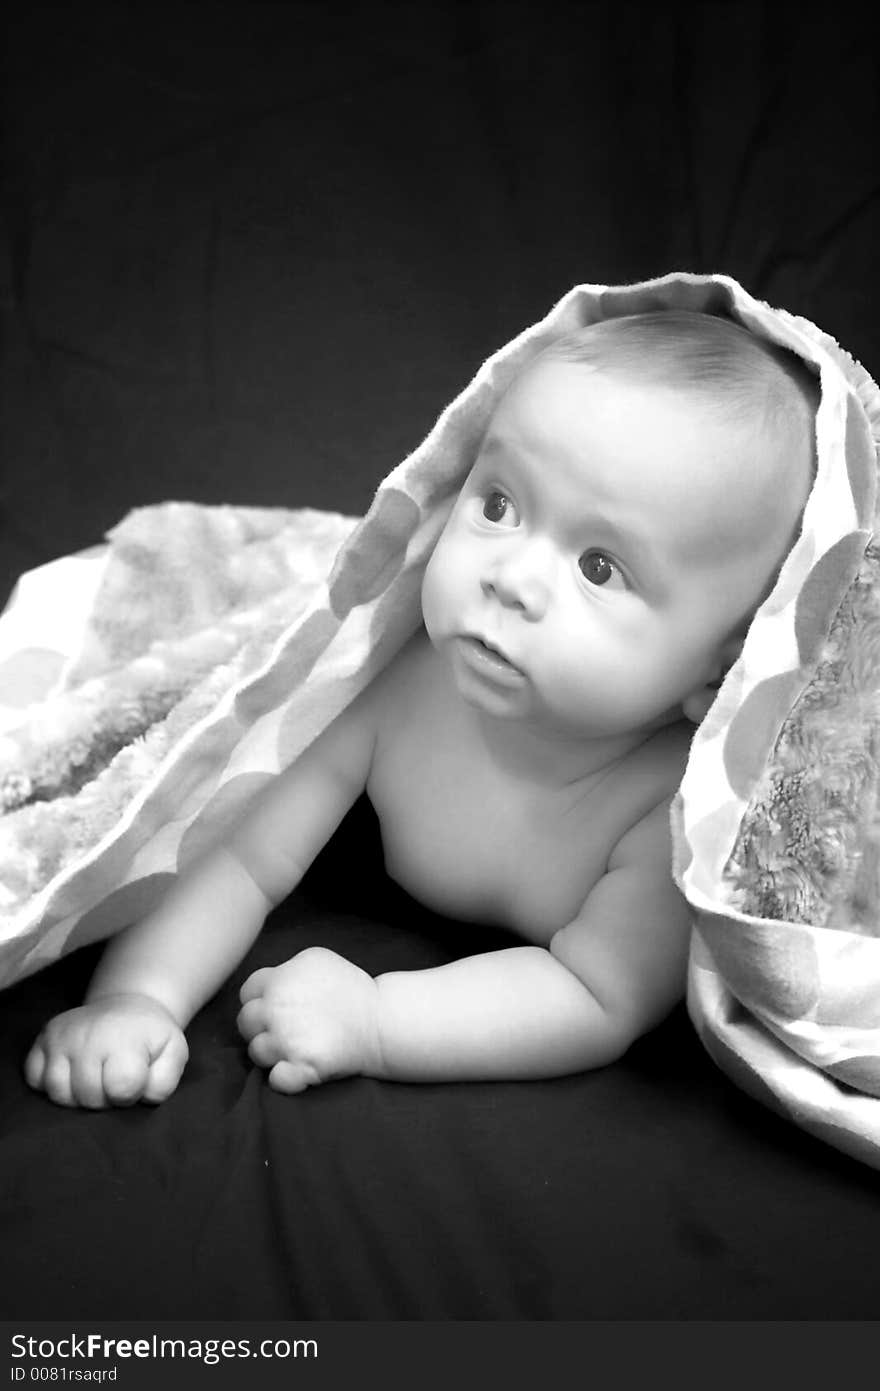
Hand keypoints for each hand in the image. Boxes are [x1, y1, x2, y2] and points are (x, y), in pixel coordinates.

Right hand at [24, 993, 188, 1107]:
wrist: (128, 1007)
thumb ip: (165, 1080)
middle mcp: (87, 1035)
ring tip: (94, 1081)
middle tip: (113, 1081)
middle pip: (87, 1096)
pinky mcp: (43, 1039)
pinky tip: (71, 1073)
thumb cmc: (150, 1037)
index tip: (135, 1080)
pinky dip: (50, 1084)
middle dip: (104, 1099)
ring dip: (77, 1096)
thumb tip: (142, 1096)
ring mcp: (61, 1036)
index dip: (130, 1093)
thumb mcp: (173, 1053)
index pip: (121, 1087)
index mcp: (123, 1038)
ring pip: (58, 1092)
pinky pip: (34, 1078)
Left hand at [237, 946, 379, 1092]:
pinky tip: (293, 1072)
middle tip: (283, 1031)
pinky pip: (277, 1079)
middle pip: (245, 1022)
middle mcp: (278, 1006)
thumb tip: (268, 984)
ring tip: (292, 1050)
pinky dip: (282, 1079)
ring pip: (256, 1051)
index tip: (275, 1009)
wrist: (381, 1021)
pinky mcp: (303, 1064)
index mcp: (281, 978)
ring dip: (270, 1053)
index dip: (259, 1002)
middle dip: (259, 1028)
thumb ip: (287, 969)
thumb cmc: (351, 990)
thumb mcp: (316, 960)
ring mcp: (287, 1037)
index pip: (248, 992)